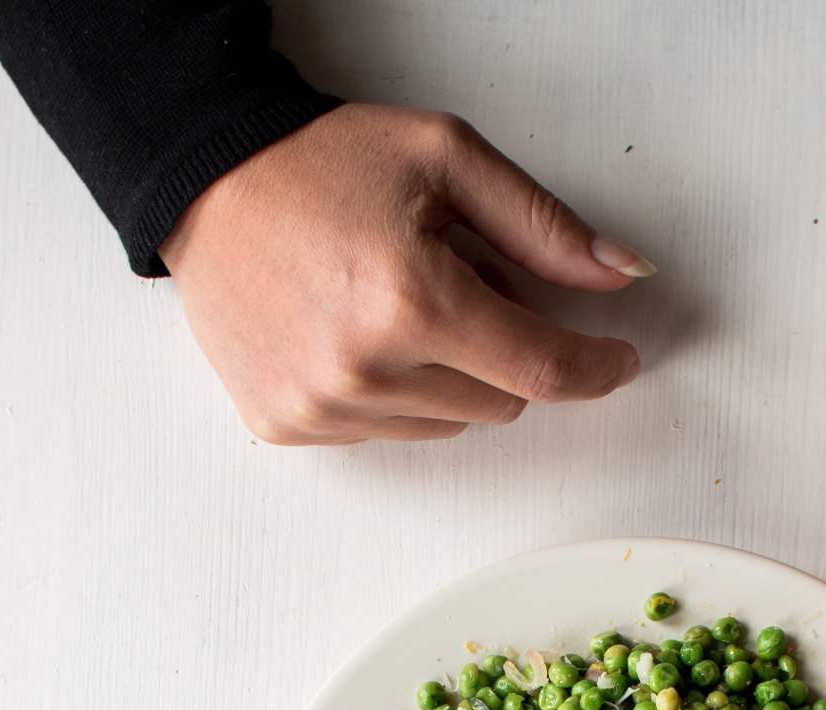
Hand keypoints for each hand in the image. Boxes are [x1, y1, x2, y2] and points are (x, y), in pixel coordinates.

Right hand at [160, 103, 652, 444]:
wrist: (202, 178)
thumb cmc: (321, 161)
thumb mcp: (446, 159)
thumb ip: (542, 226)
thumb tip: (623, 275)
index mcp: (414, 300)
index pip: (541, 370)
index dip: (594, 368)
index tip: (617, 360)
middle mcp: (366, 369)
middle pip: (499, 403)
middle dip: (502, 350)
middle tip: (460, 283)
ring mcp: (323, 407)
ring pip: (447, 426)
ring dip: (446, 375)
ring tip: (397, 303)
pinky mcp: (289, 425)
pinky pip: (385, 434)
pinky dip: (391, 394)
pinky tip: (352, 333)